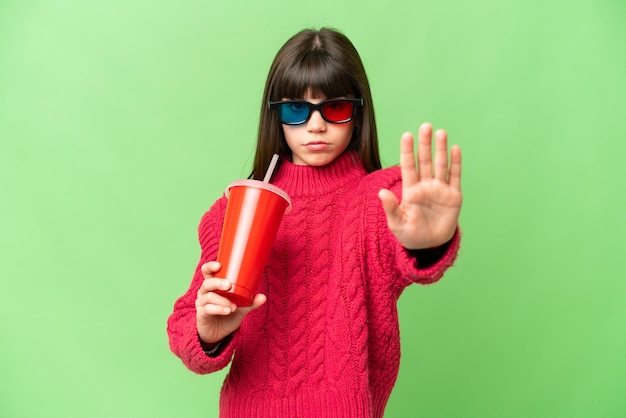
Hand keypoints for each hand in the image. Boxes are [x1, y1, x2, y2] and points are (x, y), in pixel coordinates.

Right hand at [195, 261, 266, 344]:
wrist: (218, 334)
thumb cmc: (227, 315)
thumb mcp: (241, 307)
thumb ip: (251, 302)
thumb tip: (263, 297)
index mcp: (213, 286)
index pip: (207, 272)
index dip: (210, 266)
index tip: (219, 265)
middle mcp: (205, 293)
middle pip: (207, 283)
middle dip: (217, 282)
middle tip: (228, 285)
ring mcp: (201, 304)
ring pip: (208, 296)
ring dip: (222, 300)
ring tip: (233, 306)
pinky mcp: (201, 315)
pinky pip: (207, 309)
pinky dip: (218, 309)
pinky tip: (227, 311)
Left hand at [378, 122, 461, 249]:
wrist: (430, 246)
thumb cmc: (410, 235)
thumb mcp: (397, 224)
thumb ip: (391, 208)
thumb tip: (380, 192)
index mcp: (410, 190)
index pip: (408, 166)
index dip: (407, 151)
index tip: (406, 135)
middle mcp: (425, 186)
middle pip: (425, 161)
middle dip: (425, 144)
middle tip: (425, 126)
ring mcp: (440, 190)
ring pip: (440, 165)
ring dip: (441, 149)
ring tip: (440, 132)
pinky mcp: (453, 196)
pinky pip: (454, 177)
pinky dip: (455, 163)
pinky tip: (455, 149)